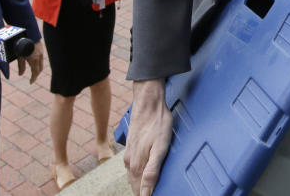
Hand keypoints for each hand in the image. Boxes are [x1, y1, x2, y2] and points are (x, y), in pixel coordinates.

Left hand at [16, 38, 44, 83]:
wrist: (28, 34)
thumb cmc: (22, 45)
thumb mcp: (20, 56)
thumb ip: (21, 66)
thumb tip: (20, 74)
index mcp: (34, 60)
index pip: (35, 72)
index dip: (33, 78)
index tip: (30, 82)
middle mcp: (39, 57)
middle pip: (40, 69)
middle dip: (36, 74)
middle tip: (32, 78)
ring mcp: (41, 53)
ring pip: (41, 64)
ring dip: (37, 69)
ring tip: (33, 71)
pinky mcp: (41, 49)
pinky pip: (41, 59)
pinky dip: (38, 63)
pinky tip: (34, 62)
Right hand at [125, 79, 173, 195]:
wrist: (148, 103)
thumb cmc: (157, 123)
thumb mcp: (160, 149)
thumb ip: (152, 172)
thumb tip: (146, 193)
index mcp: (136, 165)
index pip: (139, 191)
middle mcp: (130, 161)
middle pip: (135, 185)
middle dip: (142, 192)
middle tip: (152, 194)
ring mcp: (129, 153)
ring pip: (133, 176)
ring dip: (139, 185)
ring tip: (148, 189)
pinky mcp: (131, 147)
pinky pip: (132, 166)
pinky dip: (137, 174)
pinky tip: (143, 173)